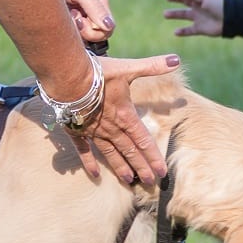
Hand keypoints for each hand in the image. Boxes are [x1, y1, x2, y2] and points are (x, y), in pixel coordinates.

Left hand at [51, 0, 115, 42]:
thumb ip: (94, 8)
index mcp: (99, 0)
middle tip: (71, 17)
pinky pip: (69, 34)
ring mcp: (76, 15)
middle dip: (84, 31)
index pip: (108, 28)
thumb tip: (109, 27)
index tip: (79, 19)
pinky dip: (63, 30)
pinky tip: (56, 17)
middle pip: (97, 35)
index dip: (95, 30)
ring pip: (82, 36)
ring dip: (73, 30)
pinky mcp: (63, 19)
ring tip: (63, 14)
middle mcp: (90, 9)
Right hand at [68, 54, 181, 185]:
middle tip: (150, 183)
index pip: (144, 141)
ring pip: (110, 154)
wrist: (66, 76)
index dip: (153, 157)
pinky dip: (89, 163)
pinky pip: (84, 150)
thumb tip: (176, 59)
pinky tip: (95, 175)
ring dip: (120, 167)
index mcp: (125, 115)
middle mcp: (111, 128)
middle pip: (129, 152)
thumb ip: (152, 66)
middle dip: (141, 167)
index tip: (161, 173)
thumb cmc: (97, 72)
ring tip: (129, 181)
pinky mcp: (76, 130)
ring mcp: (93, 131)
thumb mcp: (128, 68)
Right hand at [163, 0, 224, 36]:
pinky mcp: (201, 28)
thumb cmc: (219, 5)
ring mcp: (200, 16)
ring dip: (175, 14)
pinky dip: (183, 31)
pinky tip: (176, 32)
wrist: (231, 20)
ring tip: (165, 14)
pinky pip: (190, 30)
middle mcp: (199, 5)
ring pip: (184, 14)